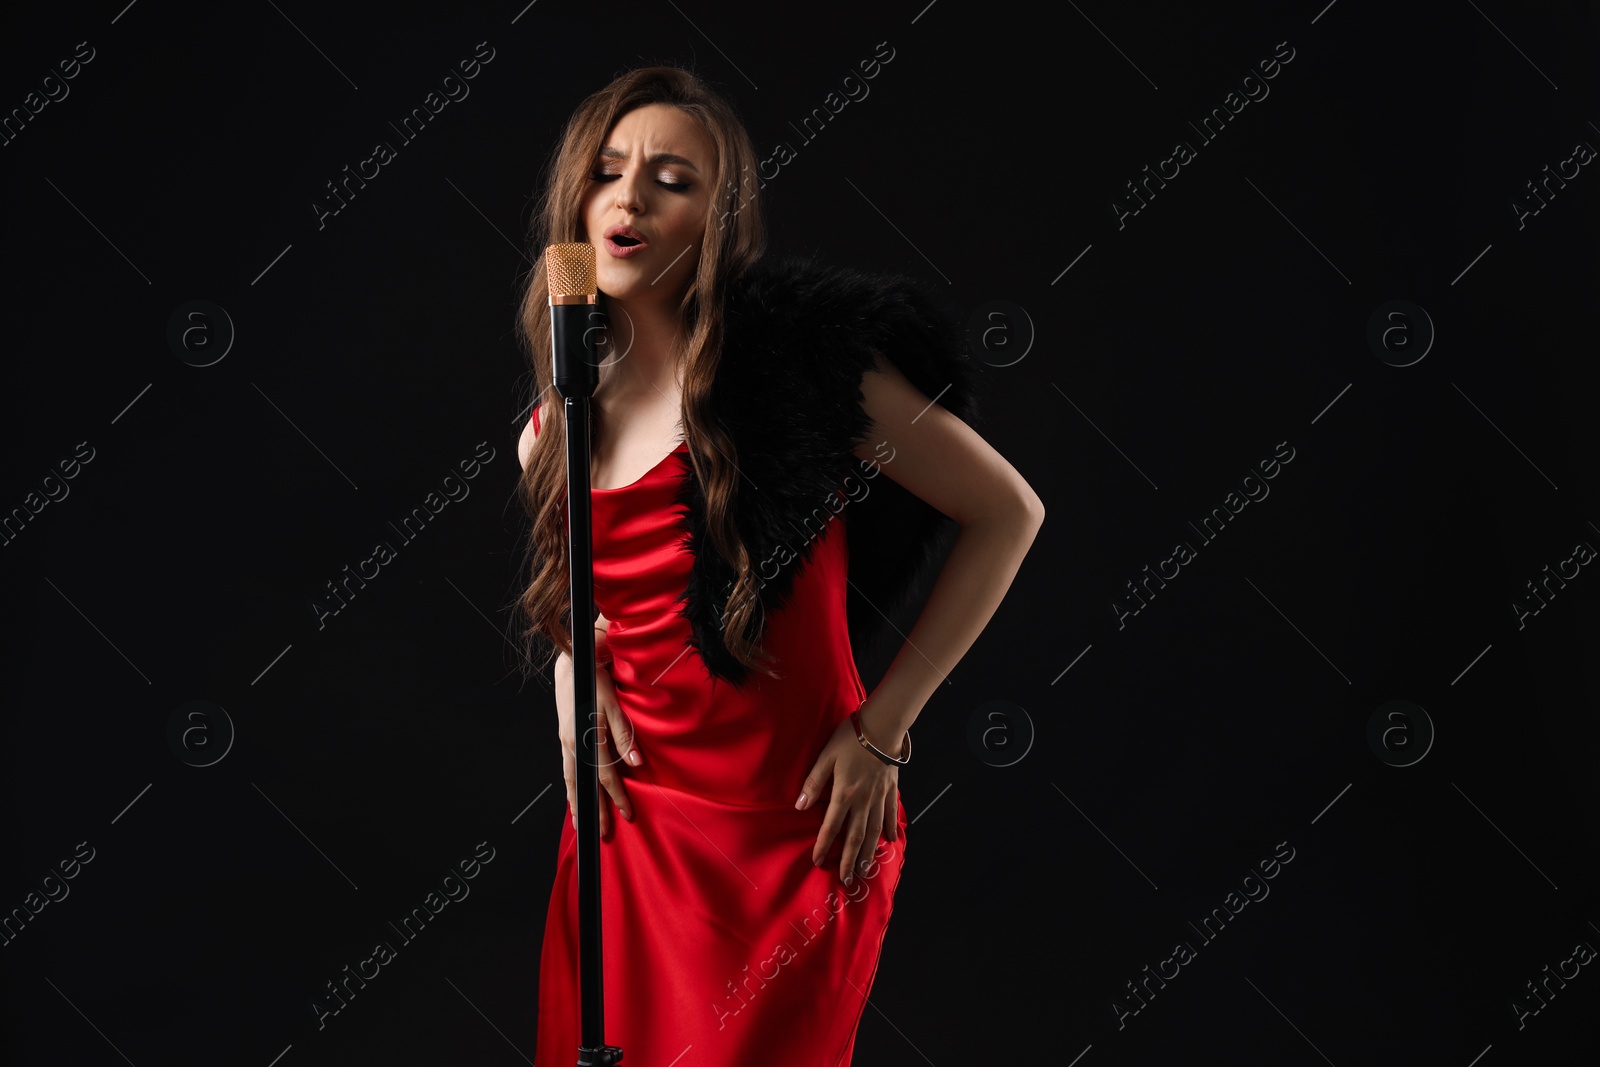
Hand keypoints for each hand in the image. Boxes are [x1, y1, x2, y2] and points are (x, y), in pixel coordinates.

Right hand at [555, 652, 641, 837]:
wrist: (571, 667)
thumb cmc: (594, 683)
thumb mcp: (613, 706)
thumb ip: (624, 736)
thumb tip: (636, 762)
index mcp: (586, 738)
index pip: (605, 775)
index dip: (617, 796)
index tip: (627, 814)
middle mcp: (572, 745)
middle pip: (585, 785)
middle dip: (595, 811)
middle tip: (603, 833)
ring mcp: (565, 744)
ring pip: (571, 781)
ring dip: (578, 804)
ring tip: (582, 824)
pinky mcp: (564, 741)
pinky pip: (567, 771)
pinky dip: (571, 788)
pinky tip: (575, 798)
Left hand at [796, 712, 901, 883]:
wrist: (883, 726)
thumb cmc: (851, 739)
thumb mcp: (826, 757)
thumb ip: (814, 782)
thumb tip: (799, 806)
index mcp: (845, 794)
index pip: (831, 826)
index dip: (824, 845)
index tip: (818, 861)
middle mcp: (863, 801)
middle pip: (856, 837)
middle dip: (850, 861)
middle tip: (847, 880)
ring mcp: (879, 797)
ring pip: (874, 831)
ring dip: (869, 853)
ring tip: (865, 870)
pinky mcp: (891, 789)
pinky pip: (891, 814)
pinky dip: (890, 828)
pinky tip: (890, 841)